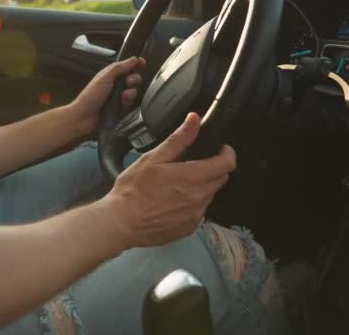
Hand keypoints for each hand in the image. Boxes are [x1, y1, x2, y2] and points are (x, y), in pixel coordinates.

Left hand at [71, 57, 146, 135]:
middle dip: (133, 80)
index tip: (142, 63)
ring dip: (131, 93)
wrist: (85, 117)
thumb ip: (119, 68)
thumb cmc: (90, 97)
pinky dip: (129, 102)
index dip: (136, 64)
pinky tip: (124, 103)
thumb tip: (133, 59)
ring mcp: (118, 96)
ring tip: (123, 97)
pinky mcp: (121, 107)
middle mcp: (115, 84)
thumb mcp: (105, 78)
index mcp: (110, 74)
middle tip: (128, 83)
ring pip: (134, 90)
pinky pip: (132, 102)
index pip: (127, 66)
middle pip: (133, 77)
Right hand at [102, 113, 236, 248]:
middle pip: (221, 179)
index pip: (227, 163)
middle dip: (213, 168)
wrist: (120, 223)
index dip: (227, 153)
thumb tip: (194, 120)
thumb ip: (179, 139)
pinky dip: (191, 204)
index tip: (220, 149)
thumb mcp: (153, 158)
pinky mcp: (188, 228)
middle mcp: (199, 198)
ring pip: (209, 195)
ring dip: (201, 187)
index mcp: (193, 177)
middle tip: (193, 164)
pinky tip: (171, 202)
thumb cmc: (132, 190)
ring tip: (177, 185)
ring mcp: (195, 215)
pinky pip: (198, 212)